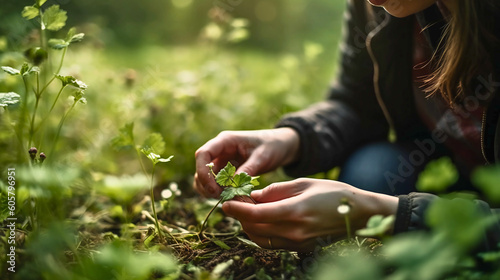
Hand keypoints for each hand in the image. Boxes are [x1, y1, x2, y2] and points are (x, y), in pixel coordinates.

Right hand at [194, 128, 299, 197]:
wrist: (281, 146)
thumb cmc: (272, 146)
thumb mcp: (262, 157)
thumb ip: (247, 169)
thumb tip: (232, 186)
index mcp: (225, 141)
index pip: (203, 154)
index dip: (203, 172)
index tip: (212, 189)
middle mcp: (220, 150)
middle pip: (201, 168)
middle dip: (206, 185)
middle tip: (221, 197)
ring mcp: (222, 161)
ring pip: (205, 177)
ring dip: (211, 189)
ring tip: (226, 198)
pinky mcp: (227, 171)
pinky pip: (216, 182)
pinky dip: (220, 191)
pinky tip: (231, 197)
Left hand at [222, 178, 397, 251]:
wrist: (359, 213)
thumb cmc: (333, 192)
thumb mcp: (304, 183)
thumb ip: (276, 190)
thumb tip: (253, 196)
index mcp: (294, 212)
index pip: (256, 214)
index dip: (237, 209)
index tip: (225, 202)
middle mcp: (293, 231)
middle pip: (254, 228)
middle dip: (240, 217)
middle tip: (234, 203)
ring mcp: (297, 243)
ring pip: (260, 239)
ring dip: (248, 226)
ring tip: (245, 212)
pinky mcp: (299, 248)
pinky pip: (272, 243)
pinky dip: (260, 233)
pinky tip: (260, 221)